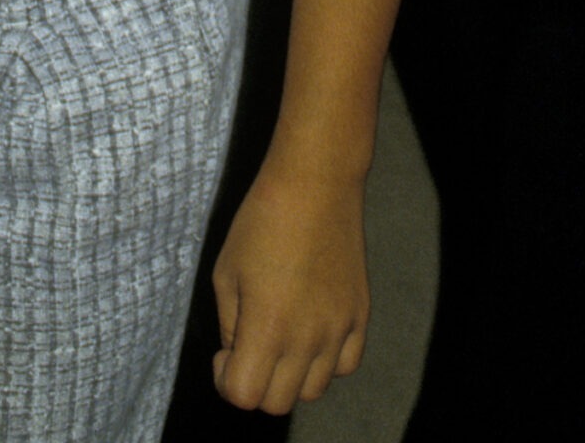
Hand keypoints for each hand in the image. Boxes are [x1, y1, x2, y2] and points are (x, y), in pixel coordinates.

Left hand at [213, 159, 369, 412]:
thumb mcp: (226, 272)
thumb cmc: (262, 220)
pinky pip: (345, 364)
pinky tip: (311, 332)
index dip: (226, 381)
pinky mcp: (360, 313)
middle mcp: (307, 336)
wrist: (316, 181)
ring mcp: (339, 327)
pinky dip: (326, 362)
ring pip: (313, 390)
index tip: (224, 354)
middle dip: (255, 383)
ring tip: (280, 338)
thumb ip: (230, 326)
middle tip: (248, 347)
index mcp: (268, 326)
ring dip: (291, 376)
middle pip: (277, 402)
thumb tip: (240, 356)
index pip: (244, 396)